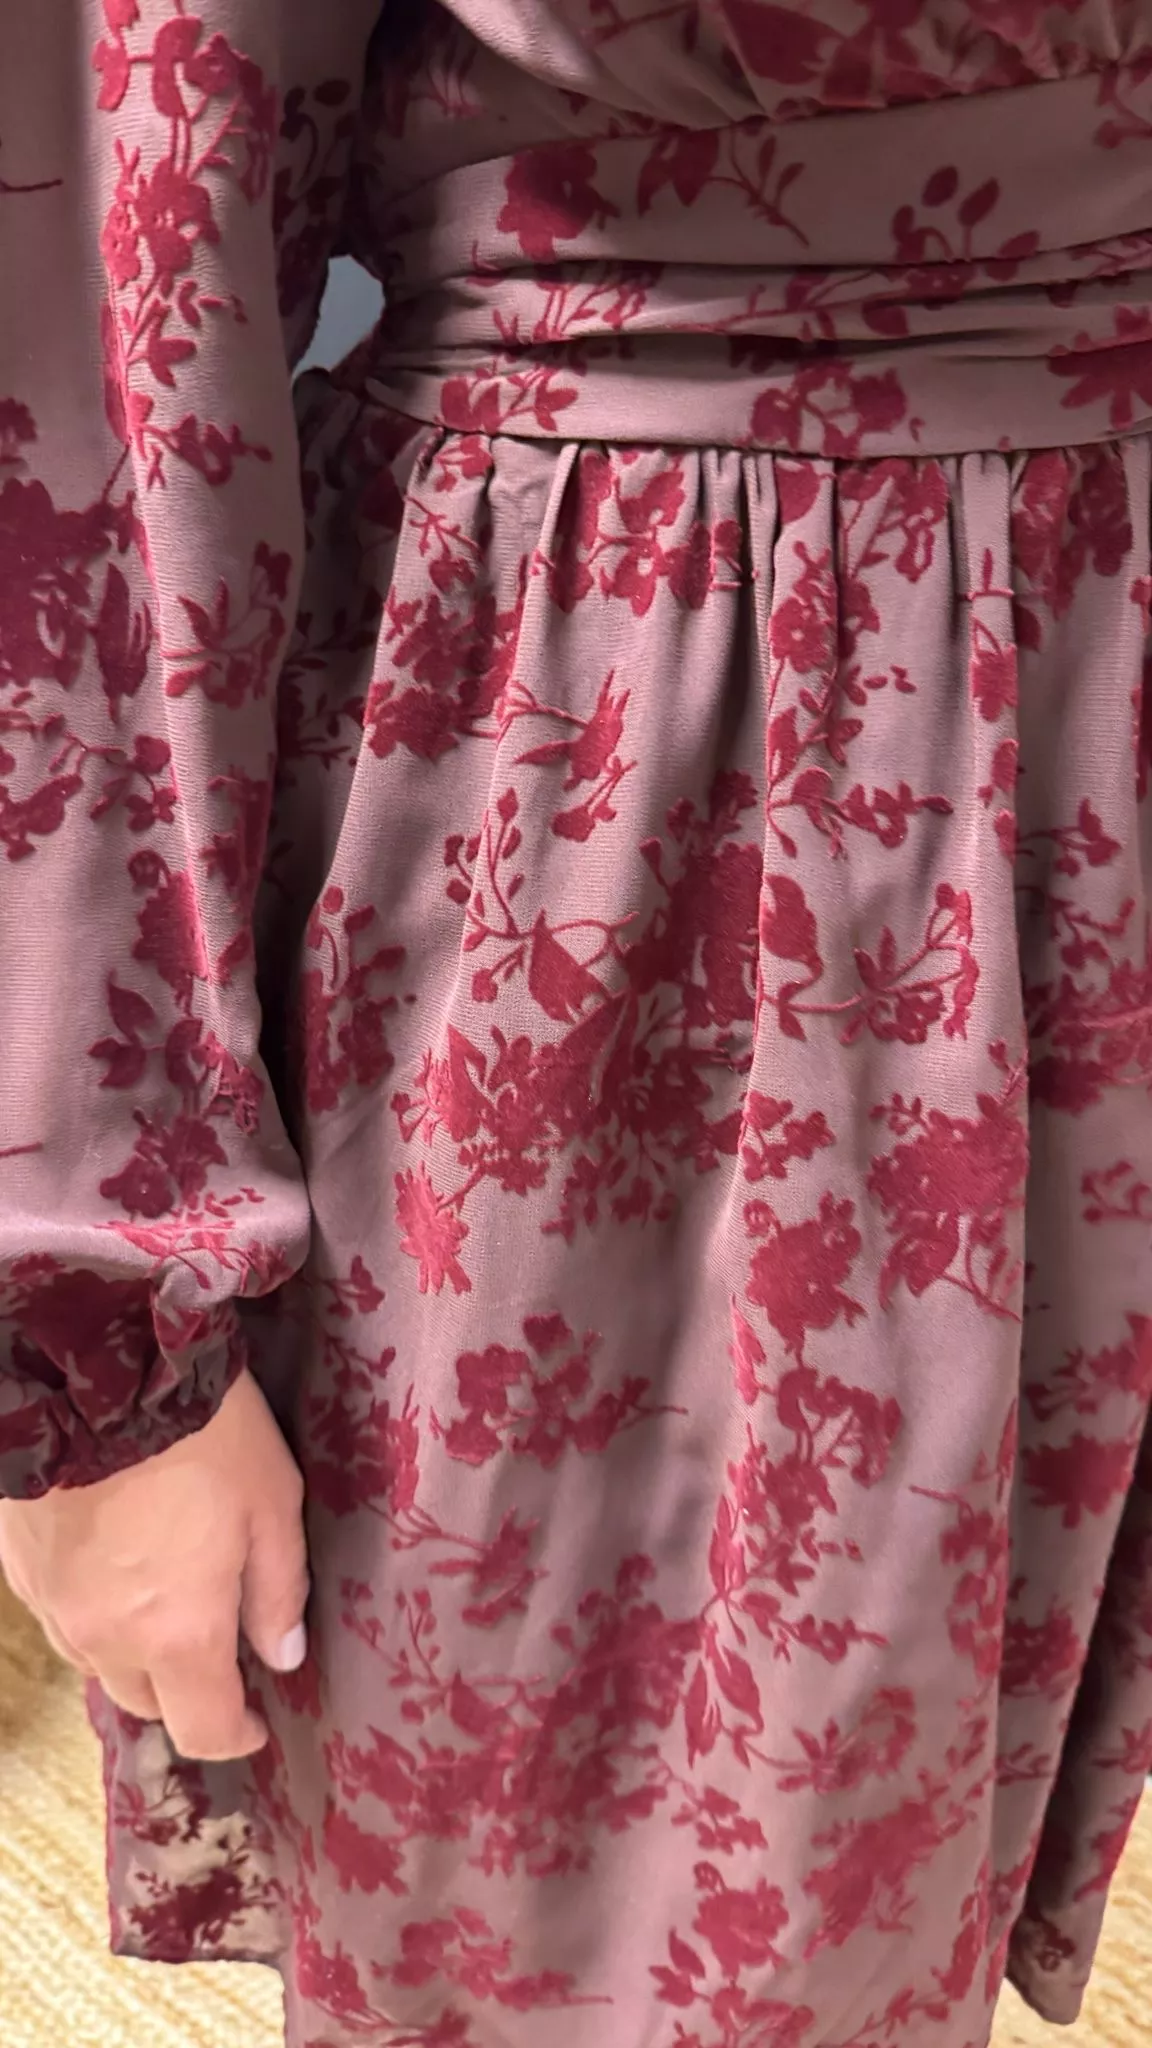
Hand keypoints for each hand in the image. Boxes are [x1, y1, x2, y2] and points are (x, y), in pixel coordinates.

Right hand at [0, 1366, 308, 1761]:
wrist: (96, 1370)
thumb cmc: (204, 1434)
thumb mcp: (272, 1502)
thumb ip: (279, 1590)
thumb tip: (283, 1657)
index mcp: (179, 1635)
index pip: (204, 1729)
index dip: (236, 1733)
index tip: (257, 1717)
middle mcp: (107, 1638)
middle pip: (146, 1701)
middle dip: (186, 1689)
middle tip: (217, 1647)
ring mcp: (55, 1605)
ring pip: (98, 1662)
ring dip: (135, 1652)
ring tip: (165, 1602)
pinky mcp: (20, 1567)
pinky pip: (62, 1616)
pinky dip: (93, 1611)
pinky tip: (116, 1566)